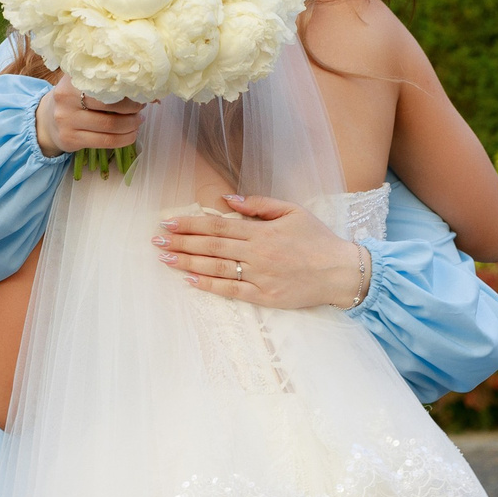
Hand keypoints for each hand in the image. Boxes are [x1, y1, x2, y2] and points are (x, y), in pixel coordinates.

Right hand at [34, 81, 144, 157]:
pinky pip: (105, 142)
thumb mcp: (83, 85)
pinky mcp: (71, 139)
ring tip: (138, 121)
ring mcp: (67, 120)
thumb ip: (108, 84)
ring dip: (131, 125)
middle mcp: (66, 98)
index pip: (106, 83)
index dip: (128, 89)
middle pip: (109, 105)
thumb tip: (150, 93)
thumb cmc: (74, 100)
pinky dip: (124, 139)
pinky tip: (131, 134)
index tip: (139, 93)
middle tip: (141, 108)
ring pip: (110, 125)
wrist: (46, 121)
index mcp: (72, 79)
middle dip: (132, 108)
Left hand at [156, 195, 370, 309]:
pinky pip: (231, 290)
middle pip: (211, 245)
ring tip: (164, 258)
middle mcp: (257, 252)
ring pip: (216, 267)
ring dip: (188, 261)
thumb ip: (260, 204)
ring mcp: (260, 275)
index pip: (218, 225)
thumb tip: (229, 200)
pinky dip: (209, 285)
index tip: (169, 221)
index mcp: (262, 230)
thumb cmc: (317, 240)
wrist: (340, 271)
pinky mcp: (265, 296)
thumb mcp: (293, 211)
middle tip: (156, 239)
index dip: (191, 223)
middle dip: (181, 241)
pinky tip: (189, 279)